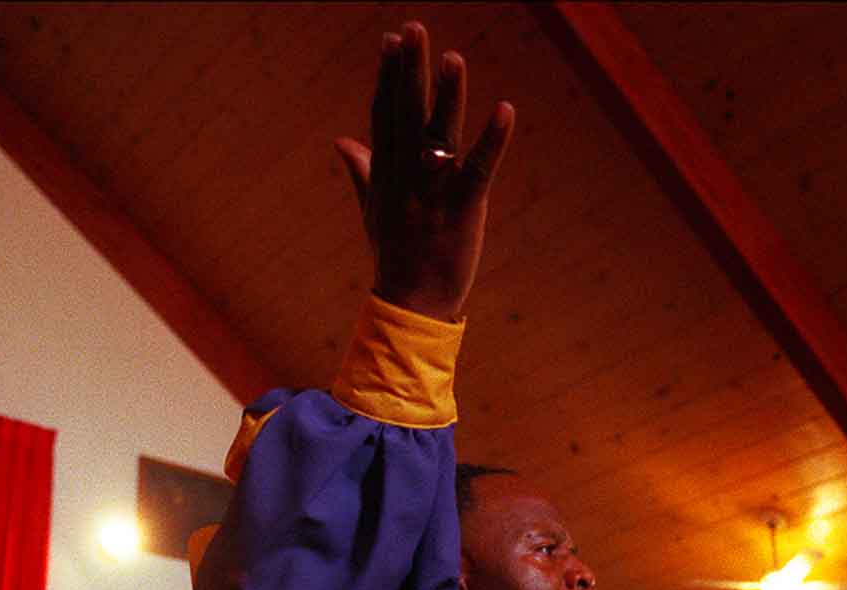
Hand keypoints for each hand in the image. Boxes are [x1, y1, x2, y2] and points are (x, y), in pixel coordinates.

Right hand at [335, 22, 514, 320]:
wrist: (412, 303)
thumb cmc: (395, 256)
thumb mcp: (374, 208)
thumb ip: (362, 169)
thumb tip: (341, 141)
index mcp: (387, 172)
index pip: (386, 114)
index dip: (389, 76)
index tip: (392, 40)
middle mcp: (406, 175)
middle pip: (407, 113)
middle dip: (410, 70)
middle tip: (414, 29)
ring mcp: (432, 191)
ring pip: (439, 135)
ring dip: (446, 96)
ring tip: (453, 58)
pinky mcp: (461, 208)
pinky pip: (478, 168)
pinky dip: (492, 139)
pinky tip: (505, 110)